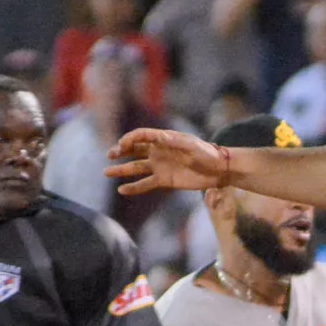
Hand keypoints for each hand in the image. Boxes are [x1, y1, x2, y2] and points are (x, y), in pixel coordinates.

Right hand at [108, 128, 232, 195]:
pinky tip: (121, 190)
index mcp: (164, 139)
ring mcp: (160, 166)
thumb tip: (160, 137)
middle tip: (110, 155)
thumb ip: (175, 142)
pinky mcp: (164, 180)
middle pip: (134, 149)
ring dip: (121, 169)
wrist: (218, 170)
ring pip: (136, 167)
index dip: (130, 139)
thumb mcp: (192, 145)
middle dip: (120, 151)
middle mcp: (158, 151)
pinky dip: (134, 187)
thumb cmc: (207, 153)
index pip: (141, 136)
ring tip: (107, 172)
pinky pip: (145, 183)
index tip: (122, 146)